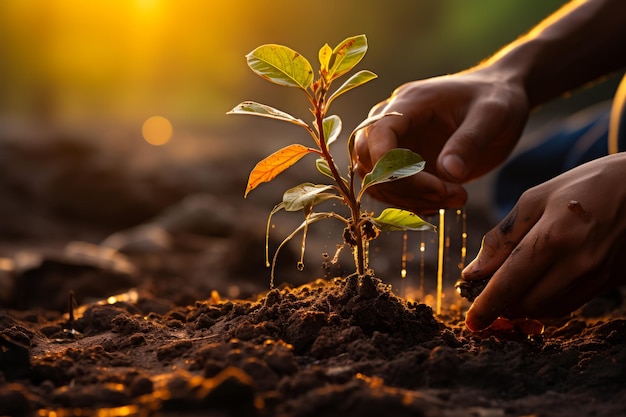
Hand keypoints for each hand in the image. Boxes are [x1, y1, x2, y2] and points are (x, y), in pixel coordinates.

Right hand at [353, 68, 529, 213]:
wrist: (500, 98)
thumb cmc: (498, 99)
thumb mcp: (493, 114)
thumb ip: (470, 140)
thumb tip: (449, 173)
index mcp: (409, 103)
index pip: (377, 135)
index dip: (393, 168)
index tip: (435, 187)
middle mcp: (392, 122)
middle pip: (369, 162)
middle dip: (405, 188)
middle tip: (450, 194)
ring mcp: (395, 143)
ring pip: (376, 181)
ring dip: (409, 200)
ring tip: (455, 199)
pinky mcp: (403, 163)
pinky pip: (390, 190)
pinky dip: (412, 203)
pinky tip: (444, 202)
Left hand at [463, 153, 625, 330]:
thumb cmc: (584, 186)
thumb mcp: (535, 199)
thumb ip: (501, 238)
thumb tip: (473, 272)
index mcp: (554, 236)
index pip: (509, 283)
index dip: (486, 306)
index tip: (470, 321)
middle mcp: (577, 263)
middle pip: (527, 304)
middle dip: (501, 307)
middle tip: (485, 297)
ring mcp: (596, 276)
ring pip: (547, 310)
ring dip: (522, 308)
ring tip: (507, 292)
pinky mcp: (609, 283)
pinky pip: (568, 305)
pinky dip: (544, 303)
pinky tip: (535, 288)